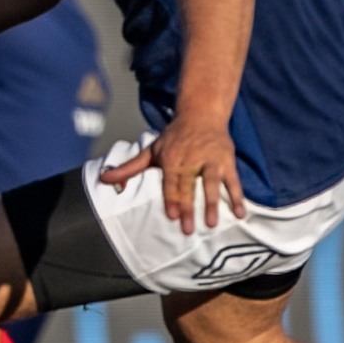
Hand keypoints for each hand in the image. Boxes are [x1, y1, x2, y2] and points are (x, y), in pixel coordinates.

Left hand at [98, 115, 245, 234]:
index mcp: (171, 159)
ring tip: (211, 224)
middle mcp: (191, 159)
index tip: (172, 216)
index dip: (171, 198)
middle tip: (188, 229)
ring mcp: (211, 160)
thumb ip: (129, 168)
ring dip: (213, 204)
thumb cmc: (173, 137)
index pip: (171, 182)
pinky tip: (241, 213)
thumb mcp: (150, 151)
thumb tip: (102, 178)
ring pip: (212, 184)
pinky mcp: (227, 160)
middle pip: (189, 186)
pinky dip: (238, 196)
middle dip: (189, 207)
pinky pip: (234, 180)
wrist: (201, 114)